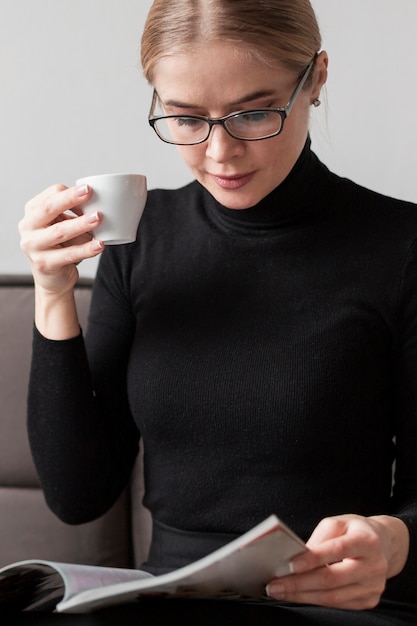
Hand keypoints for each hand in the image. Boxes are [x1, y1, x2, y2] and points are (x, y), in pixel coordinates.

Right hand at [19, 183, 103, 294]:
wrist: (53, 278)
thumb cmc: (61, 246)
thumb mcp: (64, 225)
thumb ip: (74, 215)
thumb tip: (96, 205)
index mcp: (32, 212)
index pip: (51, 195)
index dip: (70, 193)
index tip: (90, 191)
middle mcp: (28, 227)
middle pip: (48, 208)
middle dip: (70, 199)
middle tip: (89, 192)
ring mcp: (33, 246)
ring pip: (59, 231)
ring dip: (81, 224)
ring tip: (98, 218)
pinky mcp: (44, 264)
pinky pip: (69, 254)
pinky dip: (86, 249)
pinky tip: (99, 244)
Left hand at [266, 514, 409, 609]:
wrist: (384, 545)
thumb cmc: (354, 531)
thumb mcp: (339, 522)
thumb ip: (319, 538)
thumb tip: (296, 557)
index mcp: (367, 541)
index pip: (337, 550)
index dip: (313, 559)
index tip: (290, 564)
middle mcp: (374, 566)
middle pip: (332, 579)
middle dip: (299, 584)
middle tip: (274, 585)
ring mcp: (373, 587)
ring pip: (332, 597)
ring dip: (302, 596)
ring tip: (279, 592)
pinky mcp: (368, 600)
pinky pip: (337, 604)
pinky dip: (314, 600)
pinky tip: (297, 595)